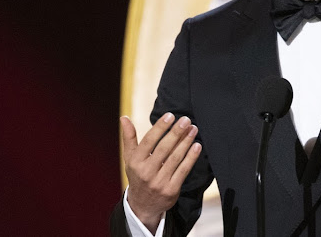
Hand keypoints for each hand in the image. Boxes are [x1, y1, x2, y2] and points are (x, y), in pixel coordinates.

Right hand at [121, 113, 201, 232]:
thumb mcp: (130, 158)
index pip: (149, 141)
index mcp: (135, 162)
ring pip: (175, 158)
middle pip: (164, 148)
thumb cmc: (138, 175)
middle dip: (176, 132)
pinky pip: (183, 170)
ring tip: (193, 129)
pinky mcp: (171, 190)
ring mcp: (159, 182)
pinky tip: (197, 146)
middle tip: (186, 120)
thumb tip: (124, 117)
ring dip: (186, 142)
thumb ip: (129, 138)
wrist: (143, 205)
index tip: (170, 115)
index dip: (160, 127)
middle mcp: (146, 172)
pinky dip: (191, 157)